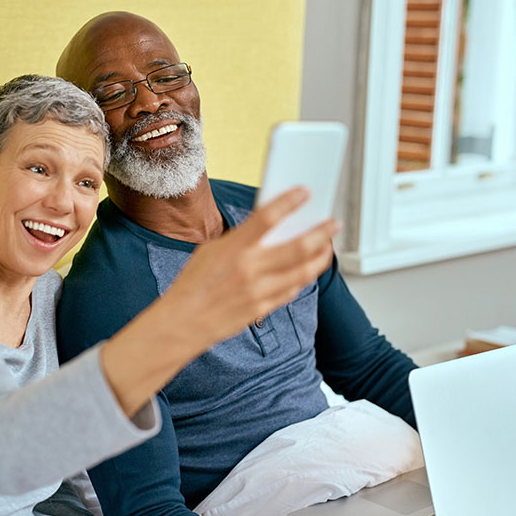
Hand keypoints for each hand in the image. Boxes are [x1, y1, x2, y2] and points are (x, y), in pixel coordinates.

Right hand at [160, 186, 338, 351]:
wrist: (182, 322)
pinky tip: (305, 271)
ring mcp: (258, 291)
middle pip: (298, 247)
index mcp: (233, 249)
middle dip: (322, 233)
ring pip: (303, 272)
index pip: (267, 217)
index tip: (305, 193)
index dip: (289, 202)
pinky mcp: (261, 309)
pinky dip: (301, 279)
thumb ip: (241, 239)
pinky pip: (291, 292)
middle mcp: (249, 269)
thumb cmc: (193, 284)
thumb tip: (268, 229)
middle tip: (333, 224)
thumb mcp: (211, 251)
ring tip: (326, 248)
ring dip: (320, 258)